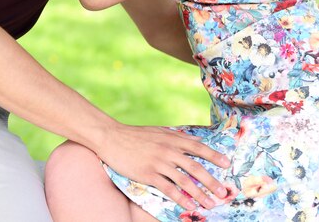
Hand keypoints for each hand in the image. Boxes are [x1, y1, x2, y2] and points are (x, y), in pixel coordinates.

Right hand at [99, 123, 229, 210]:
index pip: (198, 147)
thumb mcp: (158, 131)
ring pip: (185, 179)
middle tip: (224, 191)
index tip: (227, 164)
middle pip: (195, 166)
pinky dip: (181, 198)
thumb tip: (193, 141)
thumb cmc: (136, 135)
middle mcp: (168, 150)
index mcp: (172, 138)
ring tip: (211, 203)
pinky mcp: (148, 174)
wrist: (112, 137)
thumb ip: (176, 136)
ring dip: (200, 193)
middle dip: (212, 180)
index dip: (214, 155)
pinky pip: (169, 188)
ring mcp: (159, 162)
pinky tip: (190, 206)